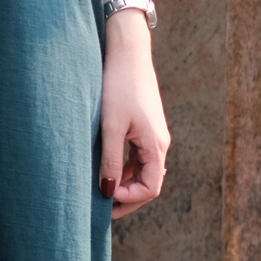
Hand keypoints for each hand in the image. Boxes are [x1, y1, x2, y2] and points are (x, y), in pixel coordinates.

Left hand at [99, 12, 169, 218]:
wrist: (127, 52)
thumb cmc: (118, 86)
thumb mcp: (110, 127)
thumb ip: (109, 161)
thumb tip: (108, 192)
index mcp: (156, 145)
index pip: (150, 188)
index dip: (129, 199)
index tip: (104, 199)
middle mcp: (159, 143)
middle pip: (149, 183)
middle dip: (127, 197)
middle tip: (101, 208)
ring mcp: (154, 135)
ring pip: (143, 170)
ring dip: (125, 183)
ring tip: (101, 190)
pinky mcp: (145, 127)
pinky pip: (139, 157)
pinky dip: (125, 168)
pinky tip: (106, 169)